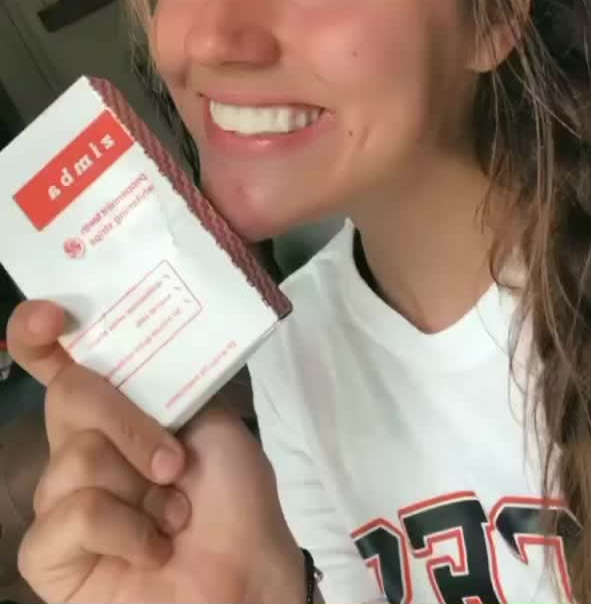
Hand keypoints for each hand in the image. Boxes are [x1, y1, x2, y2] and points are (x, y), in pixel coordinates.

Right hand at [8, 300, 303, 603]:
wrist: (248, 578)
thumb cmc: (236, 501)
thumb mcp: (209, 421)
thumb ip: (158, 383)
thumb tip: (118, 353)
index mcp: (115, 412)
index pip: (62, 364)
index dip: (37, 333)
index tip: (53, 317)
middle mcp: (80, 449)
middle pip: (69, 397)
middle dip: (127, 422)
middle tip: (173, 462)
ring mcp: (61, 503)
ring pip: (75, 458)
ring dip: (139, 487)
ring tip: (171, 515)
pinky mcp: (50, 557)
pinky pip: (69, 517)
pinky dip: (123, 530)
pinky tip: (149, 550)